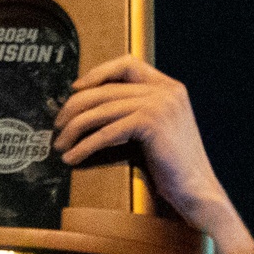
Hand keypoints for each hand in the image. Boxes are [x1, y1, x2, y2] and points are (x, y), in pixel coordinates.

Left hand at [53, 56, 253, 253]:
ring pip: (102, 110)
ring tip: (60, 145)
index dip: (98, 73)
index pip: (127, 64)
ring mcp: (161, 104)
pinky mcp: (152, 123)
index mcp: (168, 87)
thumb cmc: (171, 166)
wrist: (195, 189)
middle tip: (57, 125)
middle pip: (106, 89)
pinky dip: (85, 145)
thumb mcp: (154, 129)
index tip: (75, 89)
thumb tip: (92, 107)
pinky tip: (73, 157)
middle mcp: (166, 90)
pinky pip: (107, 132)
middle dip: (75, 107)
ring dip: (74, 129)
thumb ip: (134, 110)